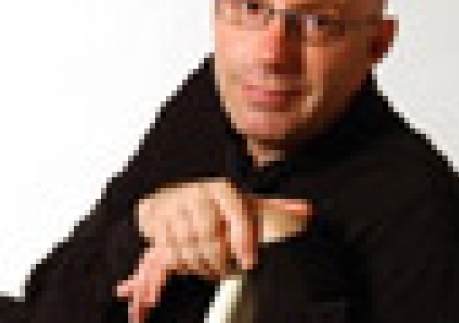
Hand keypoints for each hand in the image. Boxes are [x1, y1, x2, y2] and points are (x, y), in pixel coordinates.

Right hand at [117, 193, 312, 322]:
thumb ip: (279, 211)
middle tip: (227, 270)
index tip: (249, 262)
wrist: (182, 198)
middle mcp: (196, 192)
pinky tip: (184, 267)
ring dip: (200, 266)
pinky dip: (175, 265)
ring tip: (210, 268)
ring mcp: (171, 203)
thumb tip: (306, 212)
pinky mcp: (151, 216)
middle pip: (209, 237)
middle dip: (220, 262)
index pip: (236, 215)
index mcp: (223, 189)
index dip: (244, 242)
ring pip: (185, 247)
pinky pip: (164, 249)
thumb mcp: (251, 207)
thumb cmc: (221, 207)